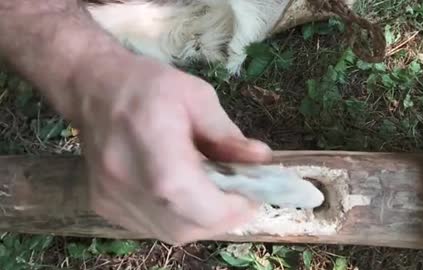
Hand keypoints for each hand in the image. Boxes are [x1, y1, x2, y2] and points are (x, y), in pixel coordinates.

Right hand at [75, 55, 271, 243]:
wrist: (93, 87)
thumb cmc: (148, 85)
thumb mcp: (196, 97)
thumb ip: (227, 135)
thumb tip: (260, 159)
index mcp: (157, 155)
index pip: (202, 205)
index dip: (233, 207)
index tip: (252, 195)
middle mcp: (130, 186)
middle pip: (188, 226)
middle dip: (221, 216)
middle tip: (237, 195)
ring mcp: (113, 201)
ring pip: (171, 234)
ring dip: (201, 220)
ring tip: (211, 193)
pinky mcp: (104, 206)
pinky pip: (152, 227)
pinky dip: (177, 218)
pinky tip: (183, 194)